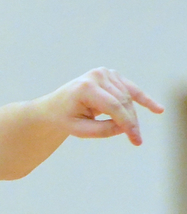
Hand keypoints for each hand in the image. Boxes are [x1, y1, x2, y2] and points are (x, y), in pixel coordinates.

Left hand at [47, 68, 163, 144]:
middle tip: (136, 140)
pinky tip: (158, 110)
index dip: (127, 124)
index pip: (114, 106)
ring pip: (128, 99)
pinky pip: (131, 89)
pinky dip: (144, 99)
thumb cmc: (66, 118)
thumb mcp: (80, 130)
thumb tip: (126, 127)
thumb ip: (103, 130)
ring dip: (130, 116)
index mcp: (85, 87)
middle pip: (123, 103)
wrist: (56, 106)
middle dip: (130, 123)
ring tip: (131, 132)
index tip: (136, 140)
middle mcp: (97, 76)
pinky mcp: (112, 75)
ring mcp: (105, 73)